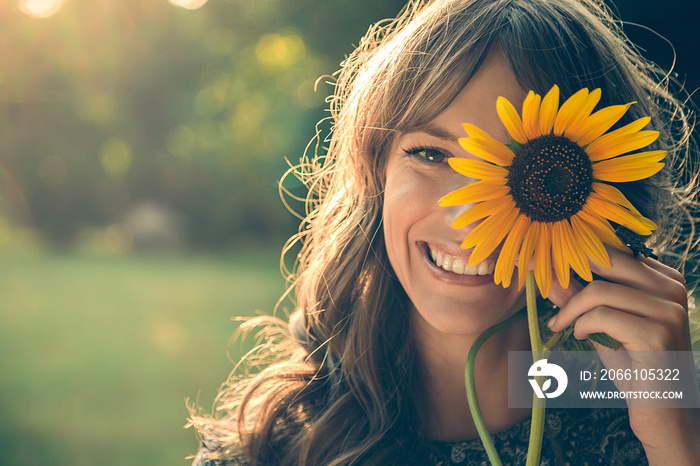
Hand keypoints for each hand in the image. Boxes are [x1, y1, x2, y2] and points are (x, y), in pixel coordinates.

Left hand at [546, 248, 699, 464]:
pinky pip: (602, 316)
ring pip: (599, 291)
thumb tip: (550, 273)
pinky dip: (581, 325)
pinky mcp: (658, 335)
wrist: (663, 413)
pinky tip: (580, 336)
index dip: (575, 256)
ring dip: (570, 309)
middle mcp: (673, 290)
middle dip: (566, 272)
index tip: (543, 263)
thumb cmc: (634, 366)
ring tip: (561, 324)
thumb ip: (581, 298)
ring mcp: (669, 312)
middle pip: (606, 262)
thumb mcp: (603, 325)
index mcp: (665, 279)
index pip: (612, 252)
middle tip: (542, 285)